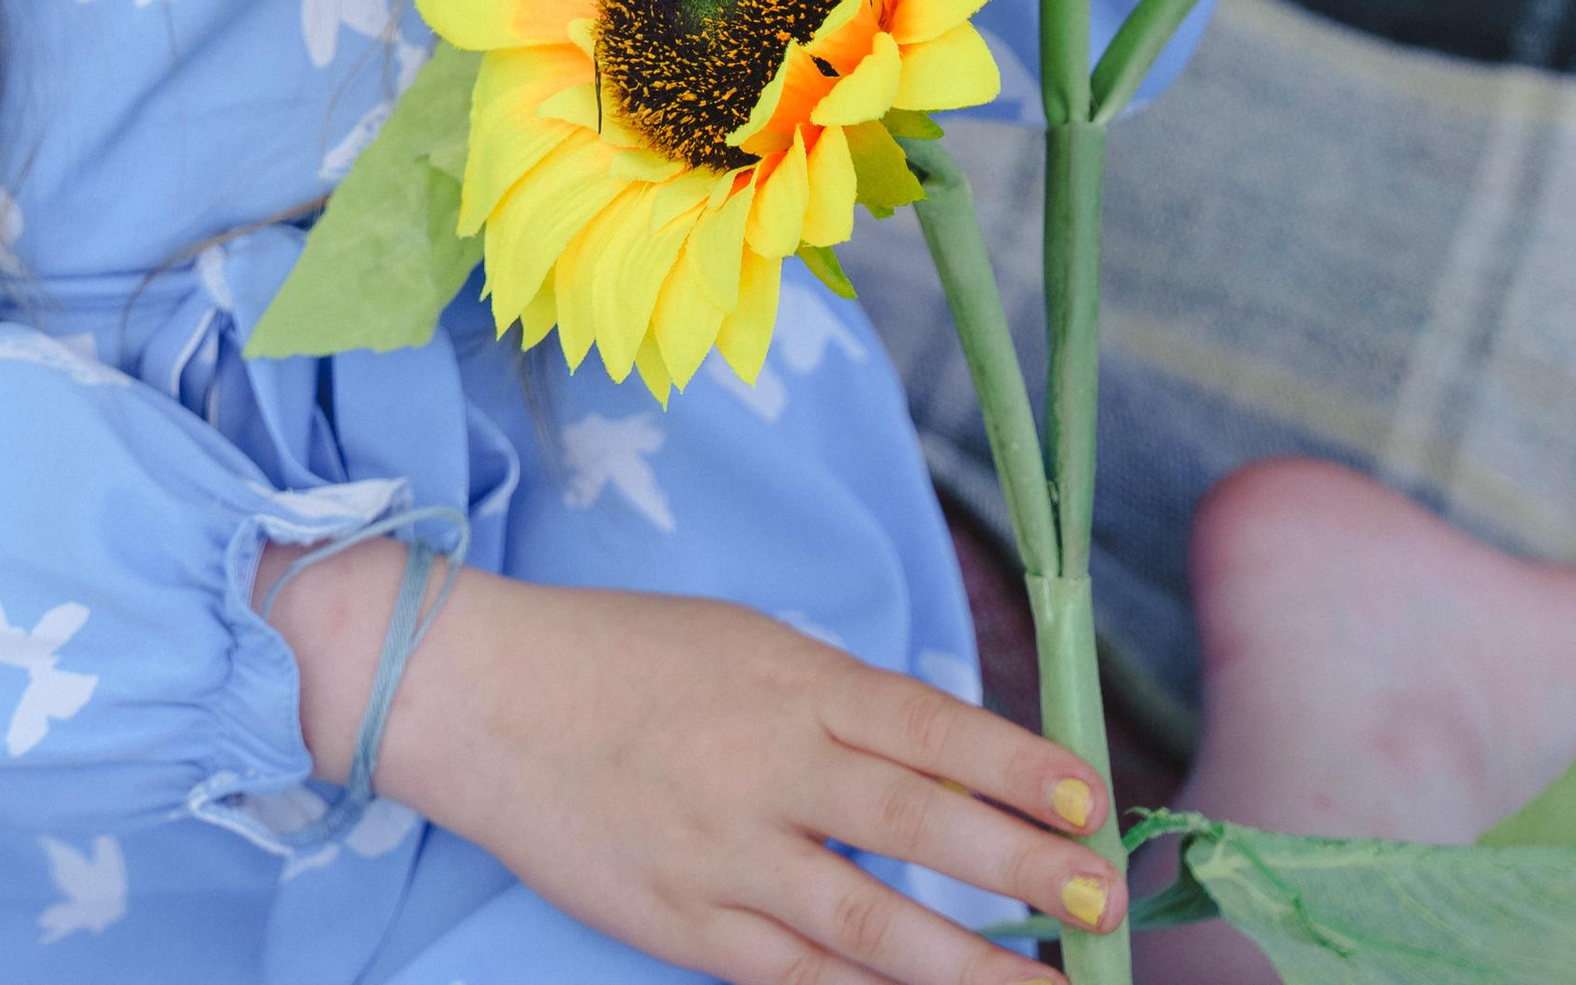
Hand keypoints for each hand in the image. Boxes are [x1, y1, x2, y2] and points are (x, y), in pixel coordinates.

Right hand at [264, 549, 1126, 980]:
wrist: (487, 698)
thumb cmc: (626, 655)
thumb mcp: (746, 641)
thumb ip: (838, 701)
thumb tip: (945, 764)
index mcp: (789, 678)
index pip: (927, 724)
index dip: (1016, 765)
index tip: (1092, 799)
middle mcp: (767, 765)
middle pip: (915, 824)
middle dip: (1019, 865)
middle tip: (1103, 898)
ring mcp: (727, 854)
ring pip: (869, 924)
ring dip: (968, 965)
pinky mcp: (687, 925)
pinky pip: (797, 978)